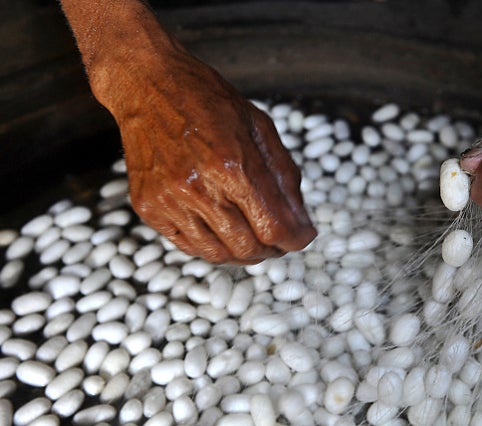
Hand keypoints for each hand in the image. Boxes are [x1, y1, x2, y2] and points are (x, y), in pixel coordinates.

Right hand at [113, 47, 315, 263]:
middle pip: (247, 247)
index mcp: (232, 165)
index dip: (295, 239)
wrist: (148, 85)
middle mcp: (198, 187)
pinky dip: (211, 246)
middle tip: (280, 240)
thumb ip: (284, 178)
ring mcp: (169, 200)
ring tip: (254, 239)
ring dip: (243, 253)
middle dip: (272, 250)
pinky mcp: (147, 206)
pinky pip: (187, 245)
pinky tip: (222, 231)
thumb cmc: (208, 101)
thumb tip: (301, 221)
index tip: (302, 237)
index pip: (273, 227)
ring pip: (217, 254)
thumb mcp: (260, 128)